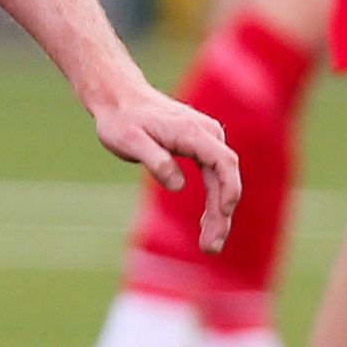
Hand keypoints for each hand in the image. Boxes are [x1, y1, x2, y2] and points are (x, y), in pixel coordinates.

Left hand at [88, 75, 240, 252]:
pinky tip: (206, 222)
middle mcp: (206, 133)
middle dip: (221, 214)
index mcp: (193, 132)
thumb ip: (154, 160)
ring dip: (219, 212)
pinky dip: (213, 199)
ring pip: (221, 180)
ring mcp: (206, 139)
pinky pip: (214, 176)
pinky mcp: (201, 146)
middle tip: (210, 247)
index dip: (228, 190)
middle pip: (225, 177)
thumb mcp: (129, 141)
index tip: (222, 215)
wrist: (118, 98)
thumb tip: (177, 185)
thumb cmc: (121, 120)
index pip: (224, 162)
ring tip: (209, 244)